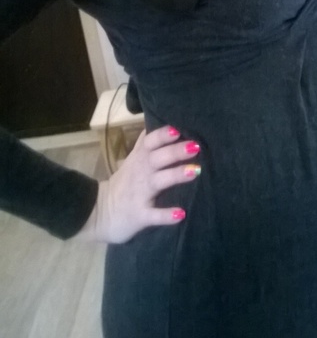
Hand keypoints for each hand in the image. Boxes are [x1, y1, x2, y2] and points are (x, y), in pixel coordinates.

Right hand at [77, 126, 200, 243]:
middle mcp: (141, 173)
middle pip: (157, 158)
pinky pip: (153, 215)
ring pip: (158, 182)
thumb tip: (164, 122)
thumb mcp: (133, 159)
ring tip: (195, 171)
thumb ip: (146, 143)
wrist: (99, 212)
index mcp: (139, 159)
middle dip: (175, 151)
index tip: (177, 129)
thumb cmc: (125, 183)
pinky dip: (166, 215)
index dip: (162, 135)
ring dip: (176, 175)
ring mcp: (139, 194)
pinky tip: (180, 214)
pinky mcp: (139, 215)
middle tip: (195, 146)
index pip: (149, 142)